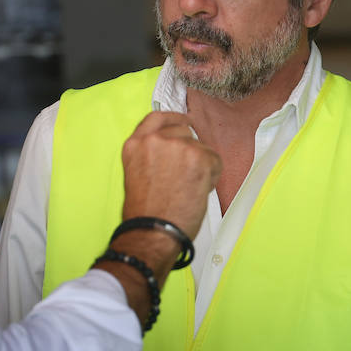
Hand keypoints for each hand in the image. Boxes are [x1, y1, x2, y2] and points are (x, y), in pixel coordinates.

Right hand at [121, 111, 219, 241]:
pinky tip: (196, 192)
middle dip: (189, 150)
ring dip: (200, 165)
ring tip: (187, 189)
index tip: (183, 121)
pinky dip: (212, 176)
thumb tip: (172, 152)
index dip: (173, 119)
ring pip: (201, 147)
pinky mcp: (198, 157)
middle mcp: (154, 140)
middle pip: (183, 130)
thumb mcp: (137, 174)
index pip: (156, 118)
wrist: (153, 231)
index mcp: (135, 144)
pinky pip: (215, 160)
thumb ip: (152, 156)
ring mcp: (177, 146)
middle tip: (186, 174)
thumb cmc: (146, 214)